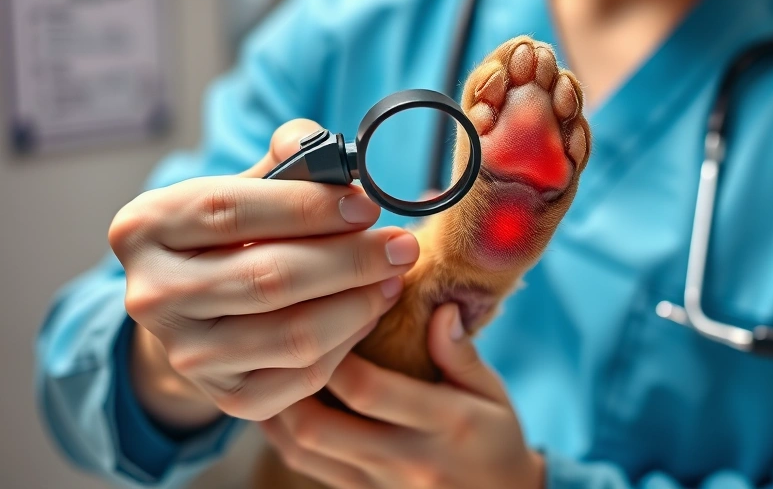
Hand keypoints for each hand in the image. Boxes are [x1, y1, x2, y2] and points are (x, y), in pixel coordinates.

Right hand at [109, 119, 420, 428]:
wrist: (200, 309)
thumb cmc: (234, 232)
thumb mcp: (247, 184)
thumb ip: (291, 158)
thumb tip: (339, 156)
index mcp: (146, 227)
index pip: (229, 212)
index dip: (306, 207)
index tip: (366, 204)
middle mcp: (153, 296)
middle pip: (269, 279)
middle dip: (351, 260)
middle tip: (402, 244)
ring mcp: (187, 355)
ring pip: (295, 336)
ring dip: (360, 303)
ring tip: (392, 275)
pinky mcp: (229, 398)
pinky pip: (307, 374)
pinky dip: (350, 339)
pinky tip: (369, 308)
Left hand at [260, 303, 545, 488]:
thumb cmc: (497, 440)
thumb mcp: (494, 393)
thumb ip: (462, 354)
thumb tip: (439, 308)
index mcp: (447, 424)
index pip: (370, 389)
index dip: (334, 351)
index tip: (322, 311)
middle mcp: (407, 460)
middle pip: (320, 426)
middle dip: (290, 382)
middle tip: (277, 339)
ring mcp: (381, 487)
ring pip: (304, 452)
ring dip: (277, 411)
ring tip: (267, 368)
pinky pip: (310, 469)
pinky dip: (287, 436)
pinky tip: (280, 405)